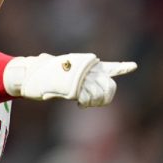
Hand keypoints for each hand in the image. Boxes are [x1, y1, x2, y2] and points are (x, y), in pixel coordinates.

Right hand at [3, 53, 136, 106]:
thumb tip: (42, 58)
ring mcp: (81, 78)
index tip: (134, 66)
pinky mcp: (76, 88)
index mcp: (85, 65)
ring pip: (100, 94)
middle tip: (90, 101)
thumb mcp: (52, 66)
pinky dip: (85, 104)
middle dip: (104, 97)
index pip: (108, 66)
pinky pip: (88, 99)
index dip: (122, 67)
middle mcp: (86, 69)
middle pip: (109, 86)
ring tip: (83, 102)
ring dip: (93, 102)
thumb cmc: (39, 72)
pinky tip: (78, 103)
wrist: (29, 74)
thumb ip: (55, 66)